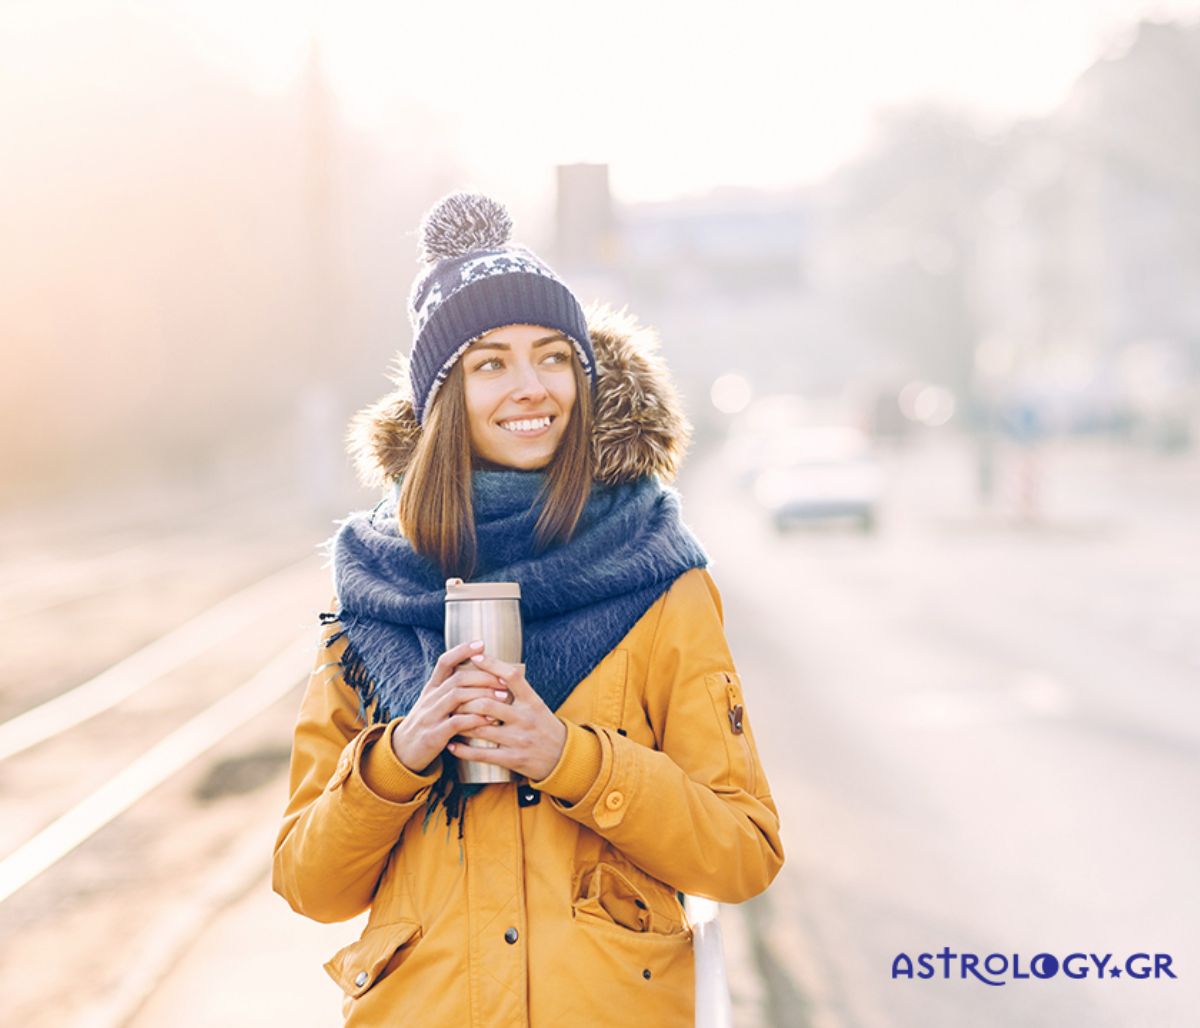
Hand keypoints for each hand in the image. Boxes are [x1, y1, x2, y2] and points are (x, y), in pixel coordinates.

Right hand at [389, 640, 506, 773]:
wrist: (403, 752)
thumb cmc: (428, 724)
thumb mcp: (435, 703)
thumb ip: (452, 690)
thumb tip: (481, 673)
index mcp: (431, 688)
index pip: (444, 662)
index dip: (462, 650)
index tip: (481, 644)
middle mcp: (430, 698)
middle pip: (457, 678)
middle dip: (484, 677)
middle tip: (504, 680)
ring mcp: (430, 716)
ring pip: (457, 697)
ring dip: (483, 695)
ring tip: (503, 697)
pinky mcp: (434, 735)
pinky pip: (456, 723)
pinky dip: (475, 719)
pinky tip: (490, 719)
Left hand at [447, 653, 566, 780]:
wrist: (563, 757)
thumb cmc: (544, 726)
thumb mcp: (536, 704)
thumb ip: (517, 691)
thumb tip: (491, 671)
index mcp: (532, 701)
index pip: (511, 676)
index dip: (492, 664)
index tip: (475, 656)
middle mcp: (525, 718)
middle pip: (488, 703)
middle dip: (465, 699)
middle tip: (452, 695)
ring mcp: (518, 739)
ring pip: (480, 728)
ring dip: (460, 722)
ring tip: (448, 717)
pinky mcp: (512, 759)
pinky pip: (481, 754)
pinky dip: (463, 749)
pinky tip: (452, 744)